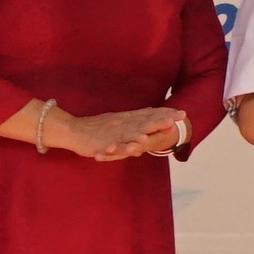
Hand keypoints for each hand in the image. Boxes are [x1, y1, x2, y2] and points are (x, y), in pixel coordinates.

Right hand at [62, 107, 184, 159]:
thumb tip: (142, 122)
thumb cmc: (91, 129)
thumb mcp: (113, 122)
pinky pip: (120, 141)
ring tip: (168, 124)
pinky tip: (141, 141)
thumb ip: (127, 122)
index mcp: (124, 118)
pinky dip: (131, 140)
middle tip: (181, 115)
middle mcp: (122, 122)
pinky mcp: (107, 141)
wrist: (72, 130)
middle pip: (146, 119)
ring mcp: (115, 131)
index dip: (164, 113)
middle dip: (164, 117)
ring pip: (137, 128)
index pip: (147, 114)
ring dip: (152, 125)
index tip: (180, 112)